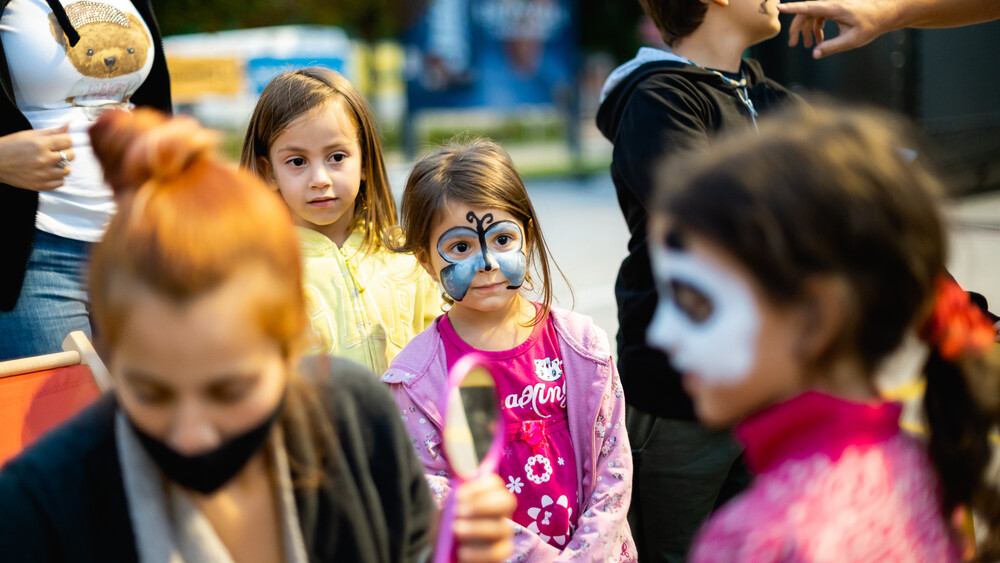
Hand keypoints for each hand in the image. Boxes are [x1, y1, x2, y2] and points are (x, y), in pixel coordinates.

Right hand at [0, 124, 74, 190]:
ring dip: (62, 165)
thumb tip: (69, 125)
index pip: (68, 141)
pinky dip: (57, 177)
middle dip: (65, 152)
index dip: (64, 140)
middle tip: (54, 152)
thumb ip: (52, 132)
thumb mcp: (30, 135)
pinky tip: (48, 172)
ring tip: (52, 162)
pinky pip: (60, 182)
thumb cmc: (11, 146)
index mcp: (40, 145)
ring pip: (67, 170)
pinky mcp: (39, 185)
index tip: (59, 142)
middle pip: (71, 155)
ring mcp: (42, 174)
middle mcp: (43, 160)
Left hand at [452, 474, 515, 562]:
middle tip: (459, 511)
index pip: (495, 483)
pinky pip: (497, 553)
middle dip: (483, 504)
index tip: (459, 495)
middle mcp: (501, 514)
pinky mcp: (500, 553)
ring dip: (476, 528)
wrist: (445, 553)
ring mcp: (503, 535)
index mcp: (489, 497)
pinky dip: (478, 552)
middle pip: (507, 501)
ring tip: (457, 531)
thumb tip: (460, 478)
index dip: (478, 486)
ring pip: (502, 528)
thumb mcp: (445, 511)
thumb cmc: (448, 527)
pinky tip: (462, 551)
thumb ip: (452, 497)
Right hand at [779, 0, 898, 57]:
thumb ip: (832, 47)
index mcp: (834, 8)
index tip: (778, 8)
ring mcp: (832, 4)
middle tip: (793, 44)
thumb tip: (814, 54)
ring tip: (808, 46)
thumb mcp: (852, 40)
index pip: (809, 7)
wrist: (885, 13)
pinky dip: (816, 28)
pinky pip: (818, 16)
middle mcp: (831, 3)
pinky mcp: (834, 7)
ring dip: (807, 30)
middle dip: (797, 28)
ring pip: (811, 15)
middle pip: (805, 13)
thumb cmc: (871, 25)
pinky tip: (818, 41)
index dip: (792, 8)